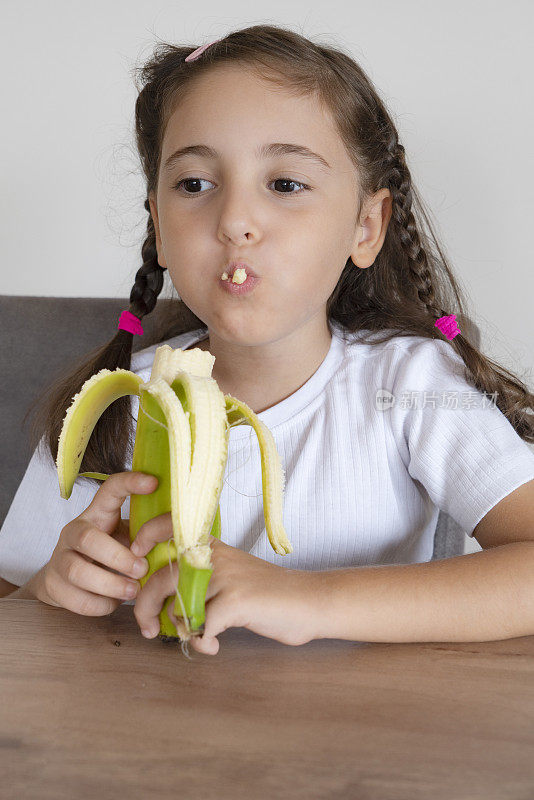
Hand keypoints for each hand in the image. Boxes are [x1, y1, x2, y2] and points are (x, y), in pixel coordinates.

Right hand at [36, 472, 156, 614]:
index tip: (154, 483)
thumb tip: (178, 538)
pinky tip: (114, 603)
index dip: (130, 483)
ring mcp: (60, 558)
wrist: (68, 579)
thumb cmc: (108, 554)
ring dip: (111, 585)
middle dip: (118, 557)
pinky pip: (77, 599)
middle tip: (142, 569)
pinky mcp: (53, 585)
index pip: (110, 489)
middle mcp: (73, 531)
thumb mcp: (126, 537)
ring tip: (133, 591)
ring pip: (78, 572)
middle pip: (88, 539)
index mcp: (97, 514)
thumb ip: (144, 536)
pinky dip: (101, 605)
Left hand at [130, 513, 317, 654]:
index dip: (146, 537)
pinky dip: (202, 643)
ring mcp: (224, 578)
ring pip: (177, 607)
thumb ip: (199, 581)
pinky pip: (200, 628)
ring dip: (180, 629)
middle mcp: (214, 557)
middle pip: (160, 578)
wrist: (308, 601)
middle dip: (144, 608)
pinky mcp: (234, 601)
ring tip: (197, 638)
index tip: (135, 556)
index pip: (169, 526)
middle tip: (148, 629)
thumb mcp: (231, 575)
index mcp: (211, 546)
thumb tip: (165, 605)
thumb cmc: (267, 594)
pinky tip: (214, 645)